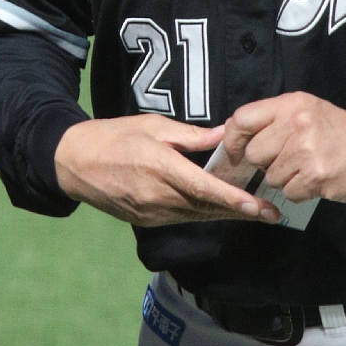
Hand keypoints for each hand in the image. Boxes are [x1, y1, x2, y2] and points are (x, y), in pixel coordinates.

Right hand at [54, 116, 281, 226]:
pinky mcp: (146, 220)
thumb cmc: (113, 136)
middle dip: (241, 212)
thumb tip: (225, 135)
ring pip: (197, 216)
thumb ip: (190, 136)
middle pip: (207, 208)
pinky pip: (183, 218)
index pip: (204, 188)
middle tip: (272, 213)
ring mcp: (151, 213)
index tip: (259, 206)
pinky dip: (205, 213)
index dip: (234, 199)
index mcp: (159, 168)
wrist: (73, 163)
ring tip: (255, 212)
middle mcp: (157, 196)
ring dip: (226, 214)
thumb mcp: (152, 125)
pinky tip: (222, 209)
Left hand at [222, 92, 345, 205]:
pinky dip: (299, 191)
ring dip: (285, 178)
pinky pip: (288, 192)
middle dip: (266, 162)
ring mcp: (307, 151)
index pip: (242, 119)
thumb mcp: (307, 110)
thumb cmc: (339, 132)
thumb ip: (273, 120)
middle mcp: (297, 124)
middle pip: (254, 154)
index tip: (236, 152)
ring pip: (270, 176)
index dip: (232, 139)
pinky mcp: (317, 177)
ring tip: (307, 167)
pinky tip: (316, 179)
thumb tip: (231, 136)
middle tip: (289, 159)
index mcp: (291, 104)